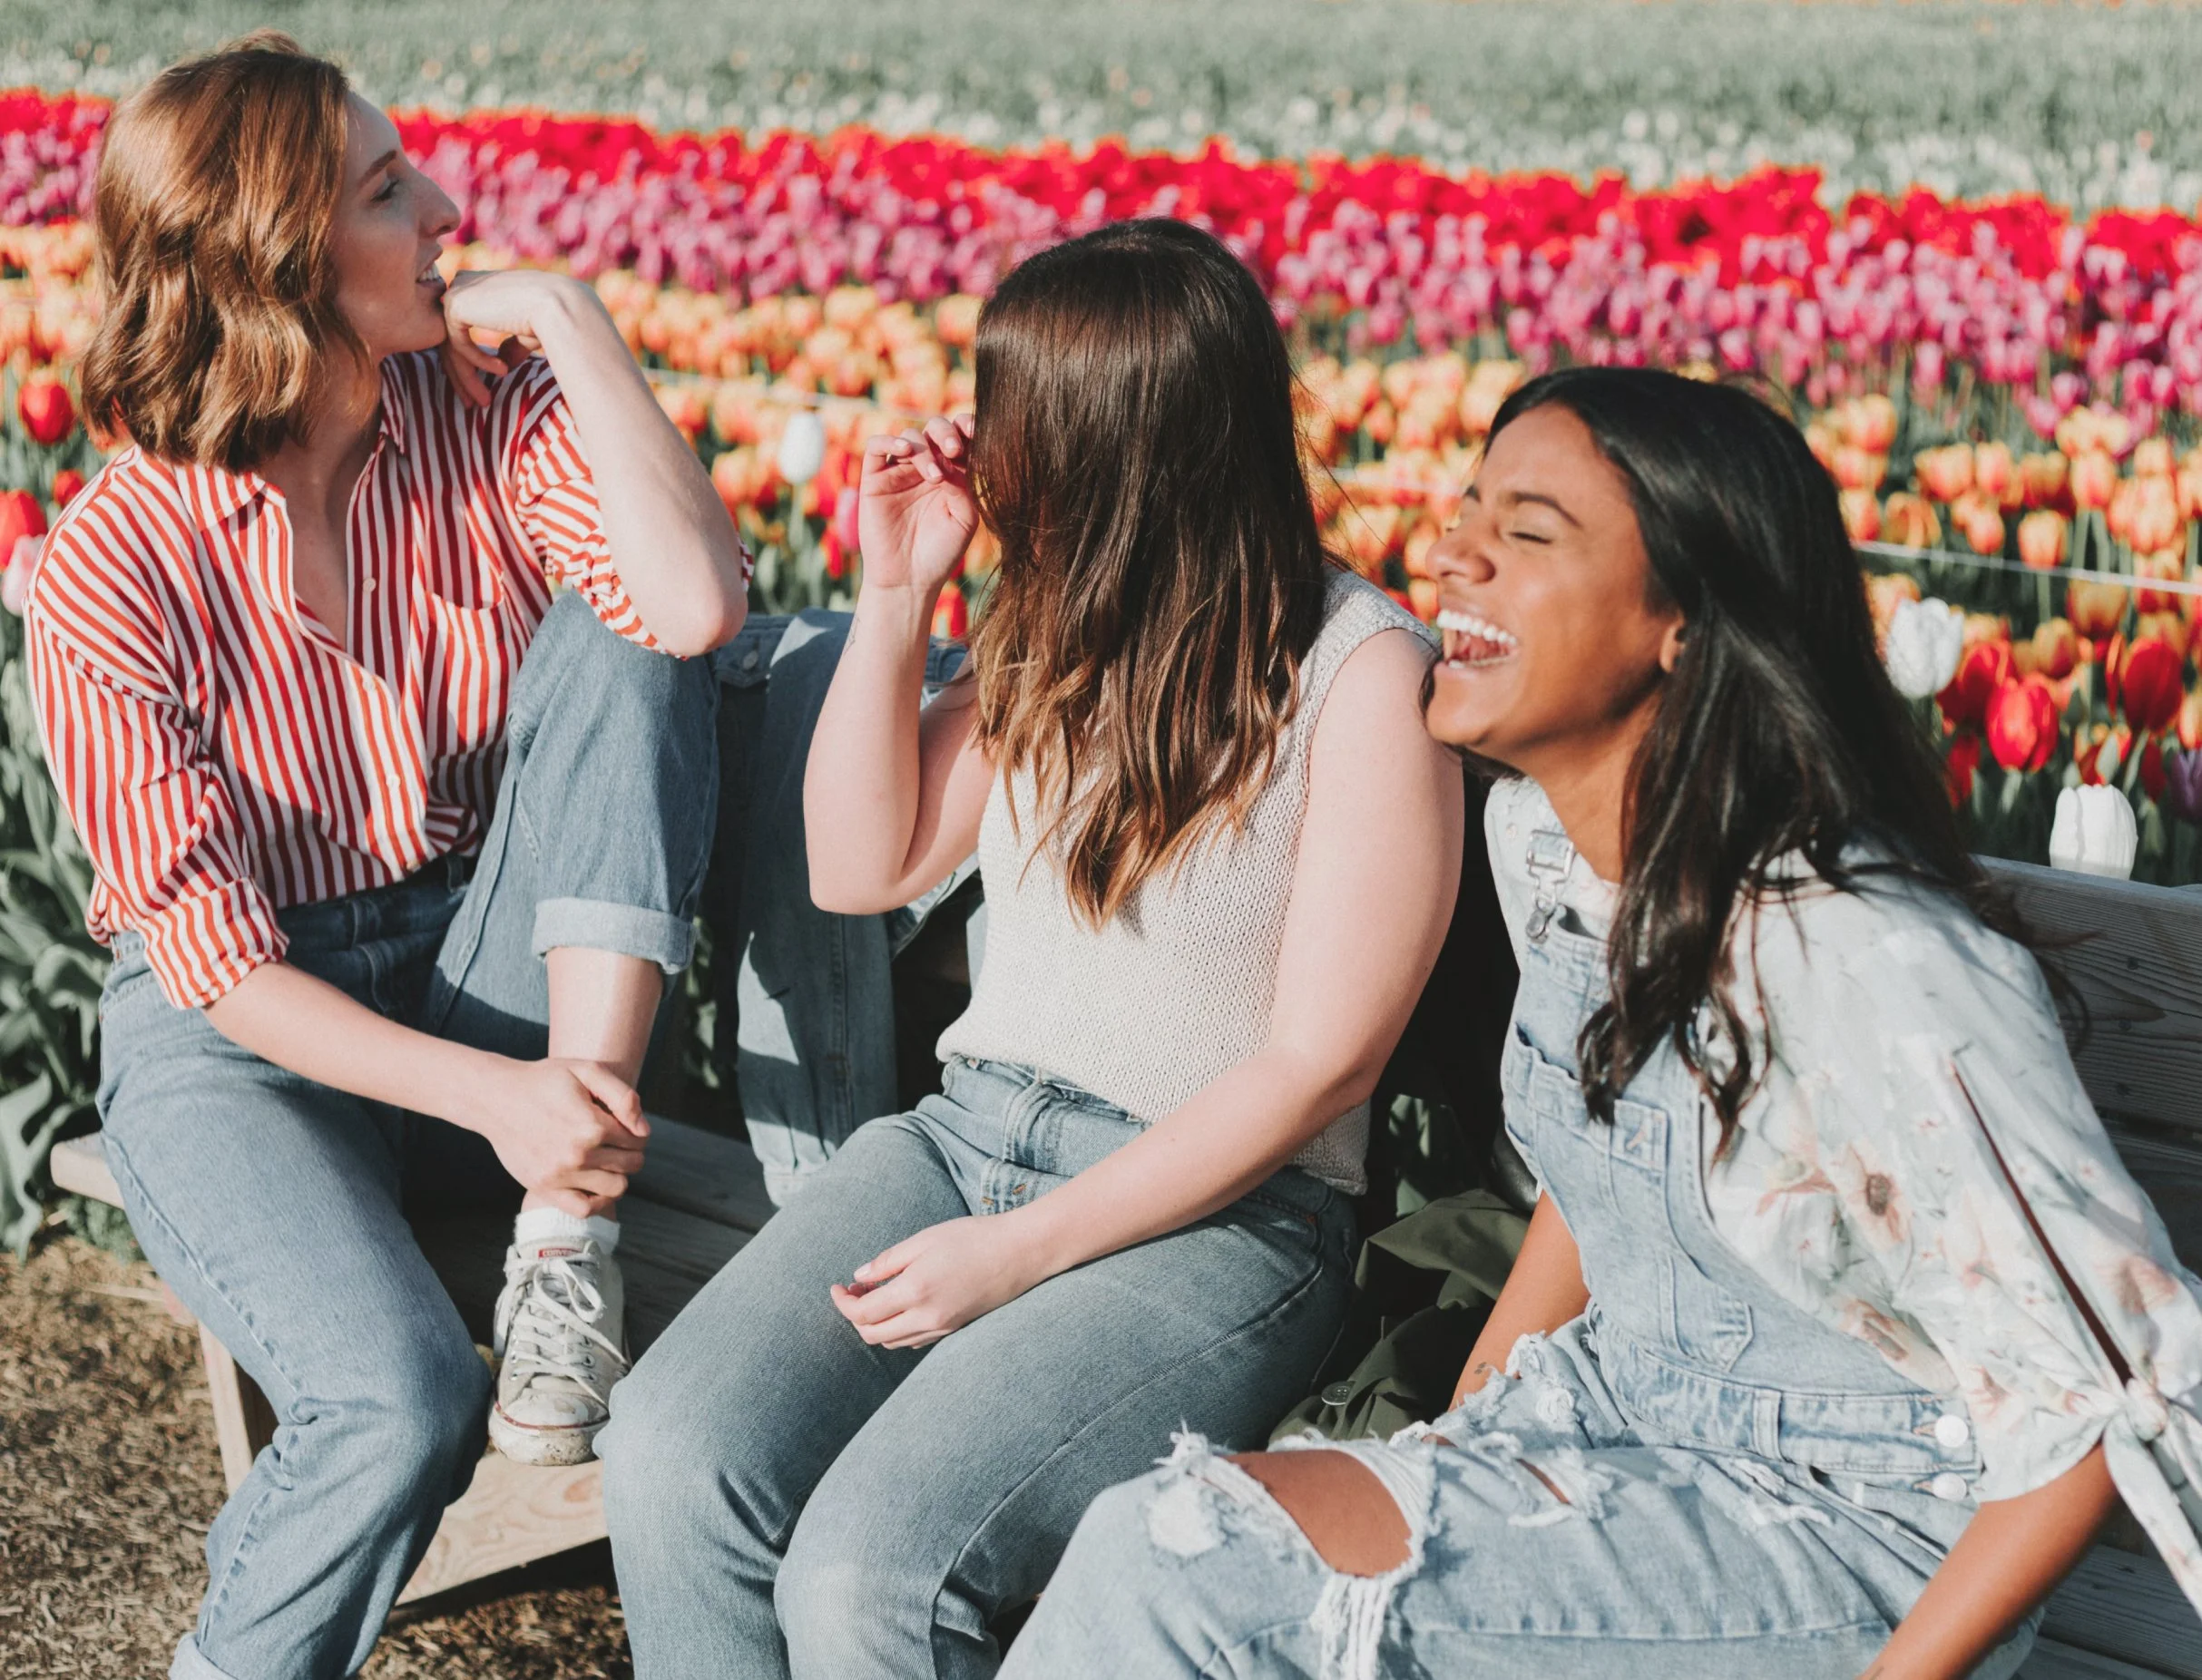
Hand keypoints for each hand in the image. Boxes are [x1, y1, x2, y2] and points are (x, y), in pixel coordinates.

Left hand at [438, 269, 597, 406]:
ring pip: (452, 346)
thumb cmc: (549, 317)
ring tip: (484, 401)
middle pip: (451, 339)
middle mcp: (463, 284)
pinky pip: (458, 344)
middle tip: (470, 404)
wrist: (556, 305)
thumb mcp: (526, 334)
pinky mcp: (455, 304)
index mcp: (478, 286)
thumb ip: (511, 345)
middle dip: (461, 375)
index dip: (469, 361)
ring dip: (468, 378)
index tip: (480, 388)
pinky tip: (502, 371)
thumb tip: (504, 362)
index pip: (461, 328)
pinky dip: (479, 362)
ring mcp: (456, 292)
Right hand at [462, 1055, 649, 1214]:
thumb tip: (644, 1130)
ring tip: (608, 1161)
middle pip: (632, 1164)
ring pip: (616, 1188)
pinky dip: (599, 1201)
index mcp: (592, 1125)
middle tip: (618, 1142)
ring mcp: (561, 1175)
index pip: (638, 1139)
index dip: (637, 1130)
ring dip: (619, 1174)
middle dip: (632, 1152)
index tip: (624, 1124)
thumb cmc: (544, 1080)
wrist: (496, 1097)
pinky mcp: (544, 1188)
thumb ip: (623, 1096)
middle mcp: (578, 1154)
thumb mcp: (586, 1070)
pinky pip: (584, 1209)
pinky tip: (597, 1185)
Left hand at [829, 1212, 1048, 1348]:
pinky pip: (914, 1340)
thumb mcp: (924, 1240)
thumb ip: (888, 1260)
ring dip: (875, 1325)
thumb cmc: (974, 1238)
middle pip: (873, 1335)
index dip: (842, 1303)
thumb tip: (859, 1277)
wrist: (1020, 1253)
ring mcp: (942, 1328)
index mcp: (915, 1291)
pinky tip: (900, 1305)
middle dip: (854, 1317)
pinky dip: (897, 1329)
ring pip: (893, 1342)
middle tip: (851, 1293)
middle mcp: (926, 1317)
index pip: (862, 1313)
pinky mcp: (954, 1330)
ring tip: (874, 1296)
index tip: (836, 1287)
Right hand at [858, 416, 980, 595]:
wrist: (909, 580)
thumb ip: (964, 484)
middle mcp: (925, 468)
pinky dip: (890, 441)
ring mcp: (899, 472)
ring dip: (924, 449)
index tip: (978, 432)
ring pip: (910, 436)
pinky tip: (905, 452)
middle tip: (955, 450)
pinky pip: (876, 447)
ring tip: (934, 477)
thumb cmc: (941, 552)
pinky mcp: (874, 479)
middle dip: (947, 433)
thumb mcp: (964, 517)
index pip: (960, 438)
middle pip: (934, 429)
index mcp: (952, 473)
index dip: (967, 427)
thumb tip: (952, 456)